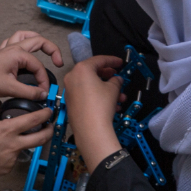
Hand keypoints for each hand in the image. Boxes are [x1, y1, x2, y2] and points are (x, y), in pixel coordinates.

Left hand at [0, 31, 63, 98]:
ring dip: (38, 40)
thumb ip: (29, 92)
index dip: (44, 80)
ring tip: (46, 49)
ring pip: (27, 36)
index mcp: (18, 53)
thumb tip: (43, 94)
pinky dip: (24, 43)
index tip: (44, 92)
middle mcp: (14, 47)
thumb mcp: (10, 88)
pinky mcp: (2, 53)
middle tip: (58, 61)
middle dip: (52, 50)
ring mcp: (8, 48)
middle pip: (39, 41)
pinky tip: (26, 51)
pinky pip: (16, 41)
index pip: (39, 66)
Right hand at [0, 104, 53, 181]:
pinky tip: (1, 150)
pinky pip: (15, 158)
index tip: (49, 111)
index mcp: (7, 130)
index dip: (45, 114)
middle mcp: (14, 144)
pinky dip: (11, 152)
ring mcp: (13, 158)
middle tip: (50, 126)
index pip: (34, 120)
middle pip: (41, 138)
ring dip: (25, 141)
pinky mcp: (9, 167)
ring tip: (16, 138)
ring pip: (25, 148)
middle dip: (50, 131)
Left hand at [61, 55, 125, 169]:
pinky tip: (112, 106)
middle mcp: (72, 78)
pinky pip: (86, 95)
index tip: (120, 63)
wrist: (90, 130)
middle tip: (118, 78)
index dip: (112, 60)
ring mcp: (69, 91)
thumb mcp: (113, 89)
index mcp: (81, 69)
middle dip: (108, 76)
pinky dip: (98, 97)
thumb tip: (117, 79)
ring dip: (106, 90)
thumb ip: (116, 80)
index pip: (99, 60)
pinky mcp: (71, 103)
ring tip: (120, 97)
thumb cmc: (101, 104)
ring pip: (91, 86)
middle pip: (93, 72)